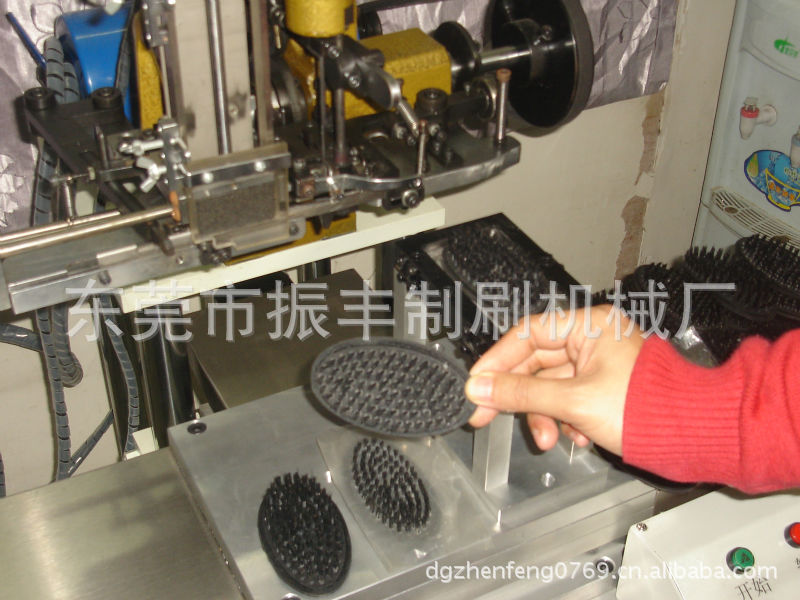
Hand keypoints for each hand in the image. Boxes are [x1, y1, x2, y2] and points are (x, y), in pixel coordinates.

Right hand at [464, 305, 644, 455]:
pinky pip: (568, 399)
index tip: (476, 384)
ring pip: (550, 386)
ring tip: (548, 439)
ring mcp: (598, 365)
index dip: (497, 360)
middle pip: (535, 362)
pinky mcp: (604, 389)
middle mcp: (592, 340)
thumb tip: (480, 387)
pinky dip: (564, 419)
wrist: (694, 435)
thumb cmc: (648, 408)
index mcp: (589, 326)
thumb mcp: (573, 401)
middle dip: (519, 397)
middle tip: (485, 416)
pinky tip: (576, 437)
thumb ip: (522, 393)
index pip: (527, 334)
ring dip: (543, 415)